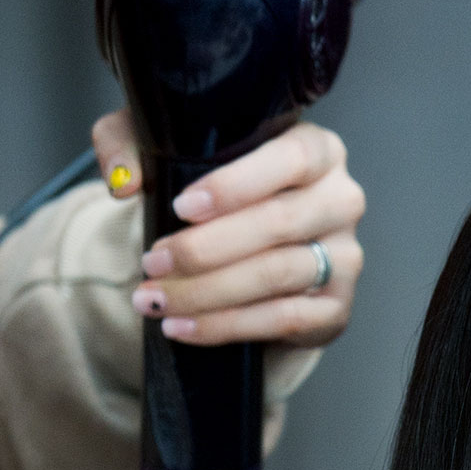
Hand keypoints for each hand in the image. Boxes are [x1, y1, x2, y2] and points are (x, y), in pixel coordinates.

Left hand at [93, 109, 365, 348]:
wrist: (250, 246)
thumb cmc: (216, 188)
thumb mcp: (170, 148)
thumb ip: (132, 143)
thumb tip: (124, 182)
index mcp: (318, 151)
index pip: (292, 160)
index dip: (237, 185)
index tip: (181, 207)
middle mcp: (342, 201)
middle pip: (280, 223)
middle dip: (207, 249)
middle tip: (152, 263)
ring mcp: (345, 257)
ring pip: (278, 275)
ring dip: (208, 292)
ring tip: (155, 299)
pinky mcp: (336, 307)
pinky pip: (285, 319)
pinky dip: (228, 326)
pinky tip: (183, 326)